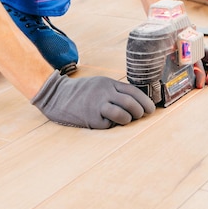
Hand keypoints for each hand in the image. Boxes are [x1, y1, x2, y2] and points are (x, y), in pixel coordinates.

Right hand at [31, 71, 155, 128]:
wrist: (57, 96)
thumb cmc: (81, 92)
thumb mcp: (99, 84)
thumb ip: (115, 90)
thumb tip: (136, 102)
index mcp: (108, 83)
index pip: (133, 91)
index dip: (145, 101)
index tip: (150, 109)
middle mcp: (104, 93)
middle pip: (131, 103)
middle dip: (140, 112)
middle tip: (140, 116)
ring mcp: (98, 106)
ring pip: (123, 115)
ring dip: (128, 119)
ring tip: (126, 120)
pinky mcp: (92, 119)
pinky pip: (109, 124)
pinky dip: (112, 125)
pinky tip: (106, 122)